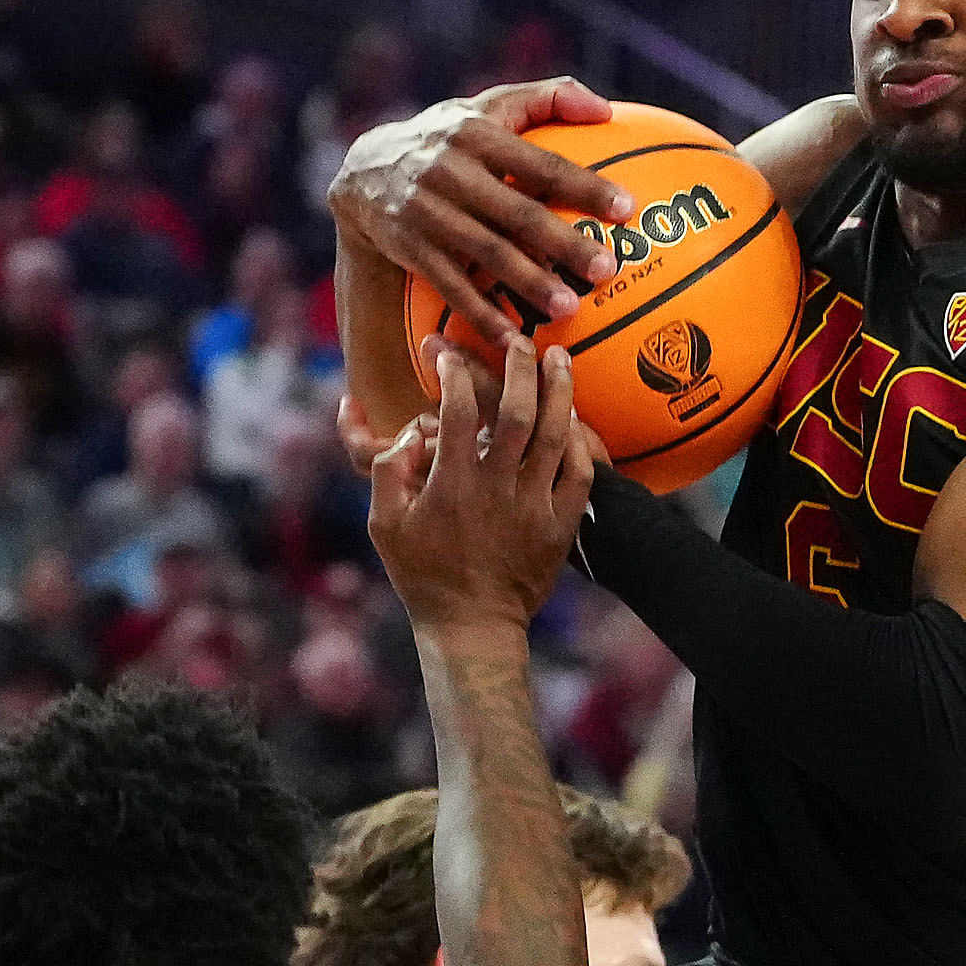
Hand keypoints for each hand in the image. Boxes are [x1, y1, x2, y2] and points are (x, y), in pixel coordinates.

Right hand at [327, 79, 639, 350]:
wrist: (366, 171)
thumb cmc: (450, 138)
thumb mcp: (487, 106)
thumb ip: (547, 98)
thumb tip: (606, 110)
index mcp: (479, 135)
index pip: (541, 163)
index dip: (584, 186)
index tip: (626, 208)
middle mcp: (452, 172)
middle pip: (518, 213)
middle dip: (564, 242)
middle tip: (607, 268)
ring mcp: (429, 213)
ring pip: (487, 254)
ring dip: (529, 283)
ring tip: (570, 309)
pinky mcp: (412, 249)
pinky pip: (453, 287)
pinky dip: (483, 314)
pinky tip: (515, 338)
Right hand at [367, 337, 592, 639]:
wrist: (474, 627)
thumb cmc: (424, 576)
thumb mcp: (384, 526)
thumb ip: (388, 472)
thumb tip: (408, 431)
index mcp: (453, 484)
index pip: (457, 412)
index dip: (454, 374)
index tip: (449, 354)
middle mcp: (498, 488)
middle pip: (517, 412)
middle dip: (519, 367)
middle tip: (521, 338)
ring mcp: (534, 505)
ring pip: (556, 435)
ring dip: (560, 391)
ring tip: (561, 357)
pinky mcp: (560, 524)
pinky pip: (579, 473)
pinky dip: (581, 441)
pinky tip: (576, 416)